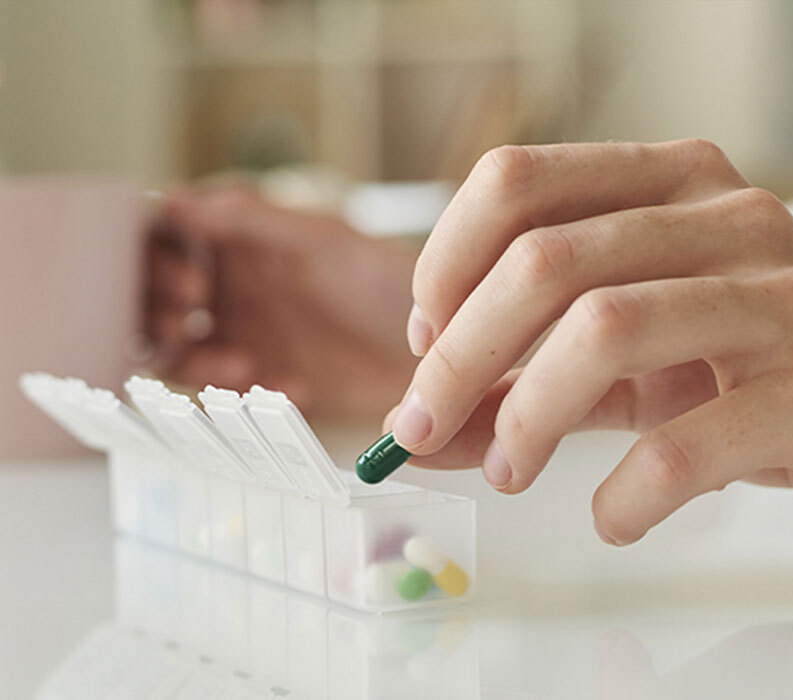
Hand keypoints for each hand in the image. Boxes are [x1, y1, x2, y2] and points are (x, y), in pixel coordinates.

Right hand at [147, 185, 417, 416]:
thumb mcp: (325, 240)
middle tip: (190, 325)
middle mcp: (231, 287)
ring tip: (245, 366)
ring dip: (197, 362)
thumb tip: (175, 200)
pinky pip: (229, 393)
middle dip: (158, 314)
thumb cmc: (389, 277)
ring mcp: (245, 334)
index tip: (191, 285)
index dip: (156, 262)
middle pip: (154, 299)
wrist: (445, 343)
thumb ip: (253, 220)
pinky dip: (248, 393)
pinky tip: (294, 387)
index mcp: (235, 241)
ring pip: (180, 352)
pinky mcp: (267, 379)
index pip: (161, 240)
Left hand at [386, 140, 792, 546]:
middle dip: (460, 356)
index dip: (447, 262)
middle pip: (546, 261)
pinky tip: (613, 517)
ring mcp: (784, 296)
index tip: (426, 341)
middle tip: (426, 424)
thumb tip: (416, 422)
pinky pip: (686, 444)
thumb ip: (525, 379)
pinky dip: (624, 495)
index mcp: (673, 184)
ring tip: (511, 471)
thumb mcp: (632, 361)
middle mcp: (729, 217)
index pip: (519, 181)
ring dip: (526, 416)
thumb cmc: (757, 372)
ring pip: (606, 332)